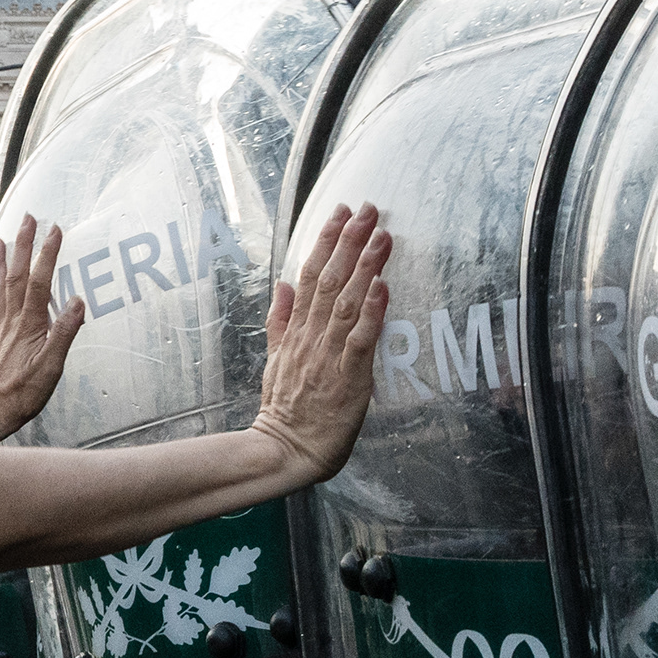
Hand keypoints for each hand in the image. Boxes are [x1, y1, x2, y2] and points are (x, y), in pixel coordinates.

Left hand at [0, 216, 86, 440]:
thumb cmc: (27, 391)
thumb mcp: (54, 364)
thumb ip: (65, 331)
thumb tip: (78, 301)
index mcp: (30, 323)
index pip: (40, 280)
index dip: (48, 253)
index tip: (55, 229)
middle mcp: (14, 320)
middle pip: (17, 275)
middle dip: (23, 244)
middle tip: (28, 218)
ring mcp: (3, 328)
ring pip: (0, 286)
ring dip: (1, 261)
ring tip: (0, 239)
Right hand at [249, 204, 390, 485]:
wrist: (285, 449)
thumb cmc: (286, 410)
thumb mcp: (275, 359)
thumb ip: (280, 320)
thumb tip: (282, 284)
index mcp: (296, 331)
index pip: (310, 275)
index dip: (327, 240)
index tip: (341, 212)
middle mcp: (311, 336)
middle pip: (329, 279)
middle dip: (349, 241)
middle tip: (367, 208)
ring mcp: (328, 355)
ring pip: (346, 301)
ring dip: (364, 266)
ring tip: (380, 235)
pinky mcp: (348, 376)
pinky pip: (359, 339)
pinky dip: (371, 311)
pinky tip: (382, 286)